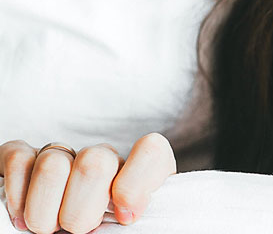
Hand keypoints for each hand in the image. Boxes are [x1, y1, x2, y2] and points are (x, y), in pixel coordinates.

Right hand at [1, 133, 176, 233]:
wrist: (75, 231)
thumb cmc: (107, 232)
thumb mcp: (128, 231)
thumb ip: (133, 222)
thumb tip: (124, 218)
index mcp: (140, 173)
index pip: (151, 151)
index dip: (136, 185)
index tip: (125, 219)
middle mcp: (103, 158)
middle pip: (94, 162)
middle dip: (80, 211)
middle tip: (78, 232)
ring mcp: (64, 155)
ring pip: (53, 164)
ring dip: (45, 210)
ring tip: (49, 229)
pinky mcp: (25, 158)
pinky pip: (19, 160)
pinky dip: (17, 196)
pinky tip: (23, 218)